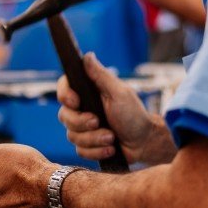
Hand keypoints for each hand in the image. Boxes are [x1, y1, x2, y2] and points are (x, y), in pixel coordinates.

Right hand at [57, 53, 176, 164]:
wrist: (143, 142)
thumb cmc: (134, 115)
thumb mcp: (119, 93)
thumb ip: (101, 76)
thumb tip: (87, 56)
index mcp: (88, 93)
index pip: (63, 89)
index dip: (65, 95)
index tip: (76, 102)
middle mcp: (82, 110)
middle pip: (64, 116)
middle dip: (82, 123)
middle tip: (98, 122)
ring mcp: (83, 129)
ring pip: (72, 136)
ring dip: (94, 139)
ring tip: (112, 138)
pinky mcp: (86, 146)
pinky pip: (80, 151)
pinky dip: (96, 151)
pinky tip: (110, 149)